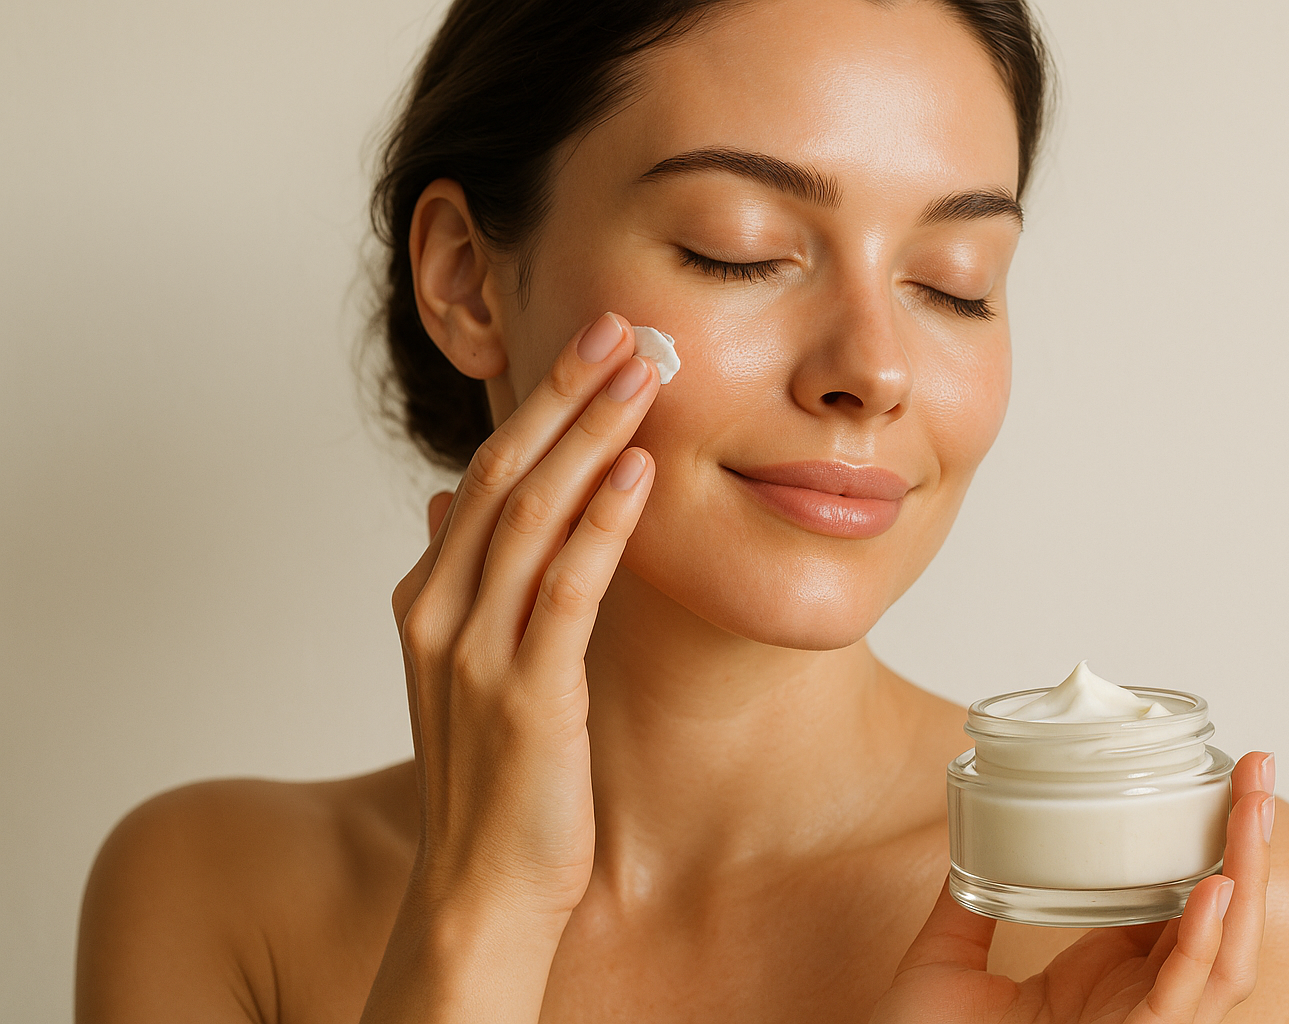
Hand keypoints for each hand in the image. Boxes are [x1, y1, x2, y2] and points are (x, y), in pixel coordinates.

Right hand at [389, 311, 658, 923]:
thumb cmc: (492, 779)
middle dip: (564, 393)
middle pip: (503, 474)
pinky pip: (563, 593)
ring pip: (530, 517)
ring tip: (642, 373)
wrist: (480, 890)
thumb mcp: (463, 668)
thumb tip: (449, 506)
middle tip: (622, 325)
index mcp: (429, 597)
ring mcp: (474, 653)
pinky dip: (600, 528)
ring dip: (588, 437)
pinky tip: (638, 474)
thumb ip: (458, 581)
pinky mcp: (523, 698)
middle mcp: (439, 611)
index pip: (486, 475)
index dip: (539, 404)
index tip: (594, 346)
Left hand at [873, 751, 1275, 1023]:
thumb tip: (970, 839)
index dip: (1209, 848)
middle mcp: (1135, 1004)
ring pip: (1223, 958)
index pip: (1182, 908)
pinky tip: (1215, 890)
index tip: (1218, 784)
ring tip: (1254, 809)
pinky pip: (1179, 997)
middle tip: (1258, 770)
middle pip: (1223, 923)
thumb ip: (968, 907)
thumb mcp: (948, 963)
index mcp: (1107, 982)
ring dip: (1246, 880)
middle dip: (1249, 847)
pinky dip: (1203, 945)